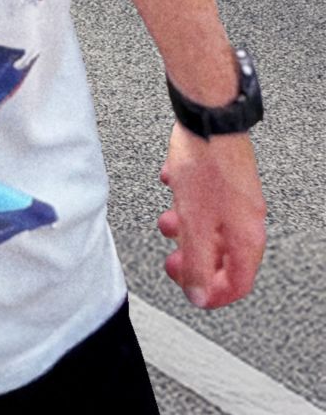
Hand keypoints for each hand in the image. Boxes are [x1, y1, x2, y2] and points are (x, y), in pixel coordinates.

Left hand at [156, 124, 265, 309]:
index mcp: (246, 237)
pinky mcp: (221, 178)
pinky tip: (171, 185)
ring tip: (167, 222)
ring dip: (186, 229)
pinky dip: (185, 200)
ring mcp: (235, 198)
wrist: (208, 118)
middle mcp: (246, 219)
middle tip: (172, 261)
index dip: (214, 294)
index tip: (193, 295)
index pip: (238, 282)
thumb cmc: (206, 166)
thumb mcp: (194, 223)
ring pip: (210, 226)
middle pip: (223, 256)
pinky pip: (203, 199)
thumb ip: (196, 261)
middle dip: (194, 260)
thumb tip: (197, 295)